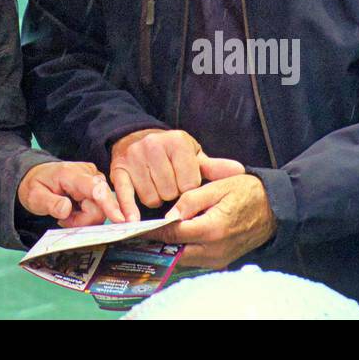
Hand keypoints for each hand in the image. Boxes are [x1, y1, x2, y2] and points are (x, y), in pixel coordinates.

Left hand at [18, 162, 125, 227]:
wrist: (38, 177)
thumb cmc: (37, 186)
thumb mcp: (35, 196)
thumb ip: (50, 203)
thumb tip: (66, 209)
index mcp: (71, 174)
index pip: (94, 189)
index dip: (108, 204)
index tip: (120, 219)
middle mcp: (87, 173)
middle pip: (99, 205)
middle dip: (82, 220)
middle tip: (63, 219)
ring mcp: (94, 179)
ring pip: (100, 210)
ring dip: (83, 219)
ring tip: (66, 214)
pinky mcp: (97, 186)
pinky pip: (99, 208)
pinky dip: (86, 215)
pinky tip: (74, 211)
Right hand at [108, 128, 245, 221]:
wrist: (137, 137)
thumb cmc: (171, 152)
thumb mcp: (193, 155)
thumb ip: (214, 167)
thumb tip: (240, 171)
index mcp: (177, 142)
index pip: (189, 183)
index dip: (189, 189)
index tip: (185, 184)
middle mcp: (154, 146)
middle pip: (170, 192)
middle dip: (172, 196)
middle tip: (170, 188)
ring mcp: (134, 158)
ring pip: (151, 197)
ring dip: (155, 200)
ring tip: (156, 188)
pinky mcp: (118, 170)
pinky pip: (124, 195)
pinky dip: (128, 210)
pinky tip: (131, 221)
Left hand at [152, 173, 275, 268]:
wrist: (274, 208)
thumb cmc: (246, 192)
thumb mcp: (217, 187)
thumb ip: (190, 200)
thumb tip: (169, 215)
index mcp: (212, 229)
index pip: (174, 233)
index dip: (155, 230)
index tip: (138, 226)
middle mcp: (215, 249)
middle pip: (176, 252)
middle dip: (160, 242)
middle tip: (144, 231)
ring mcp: (219, 258)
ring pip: (185, 258)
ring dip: (171, 247)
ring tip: (158, 232)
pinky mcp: (222, 260)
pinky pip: (196, 259)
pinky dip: (184, 250)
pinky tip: (178, 236)